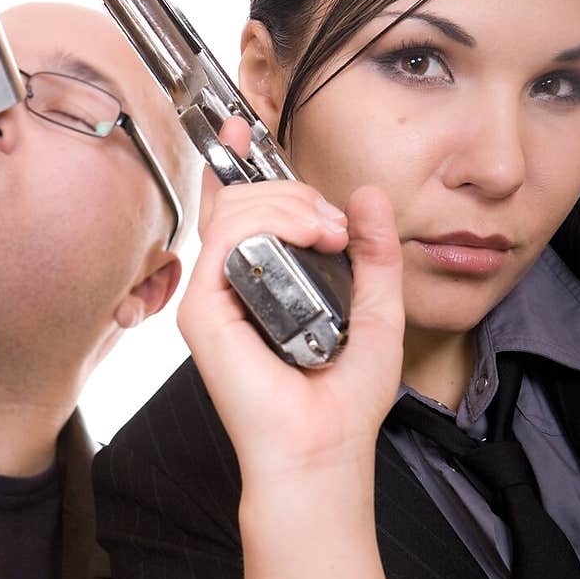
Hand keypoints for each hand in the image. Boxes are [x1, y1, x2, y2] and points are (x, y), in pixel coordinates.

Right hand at [176, 116, 405, 486]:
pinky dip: (270, 220)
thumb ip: (374, 253)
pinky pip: (227, 236)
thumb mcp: (377, 309)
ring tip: (328, 230)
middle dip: (293, 190)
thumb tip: (367, 196)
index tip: (248, 131)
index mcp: (261, 286)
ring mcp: (212, 297)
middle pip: (242, 200)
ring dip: (289, 202)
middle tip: (336, 223)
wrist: (323, 447)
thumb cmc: (342, 400)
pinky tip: (312, 235)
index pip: (238, 212)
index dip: (239, 166)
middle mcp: (231, 287)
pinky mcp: (203, 310)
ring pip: (234, 209)